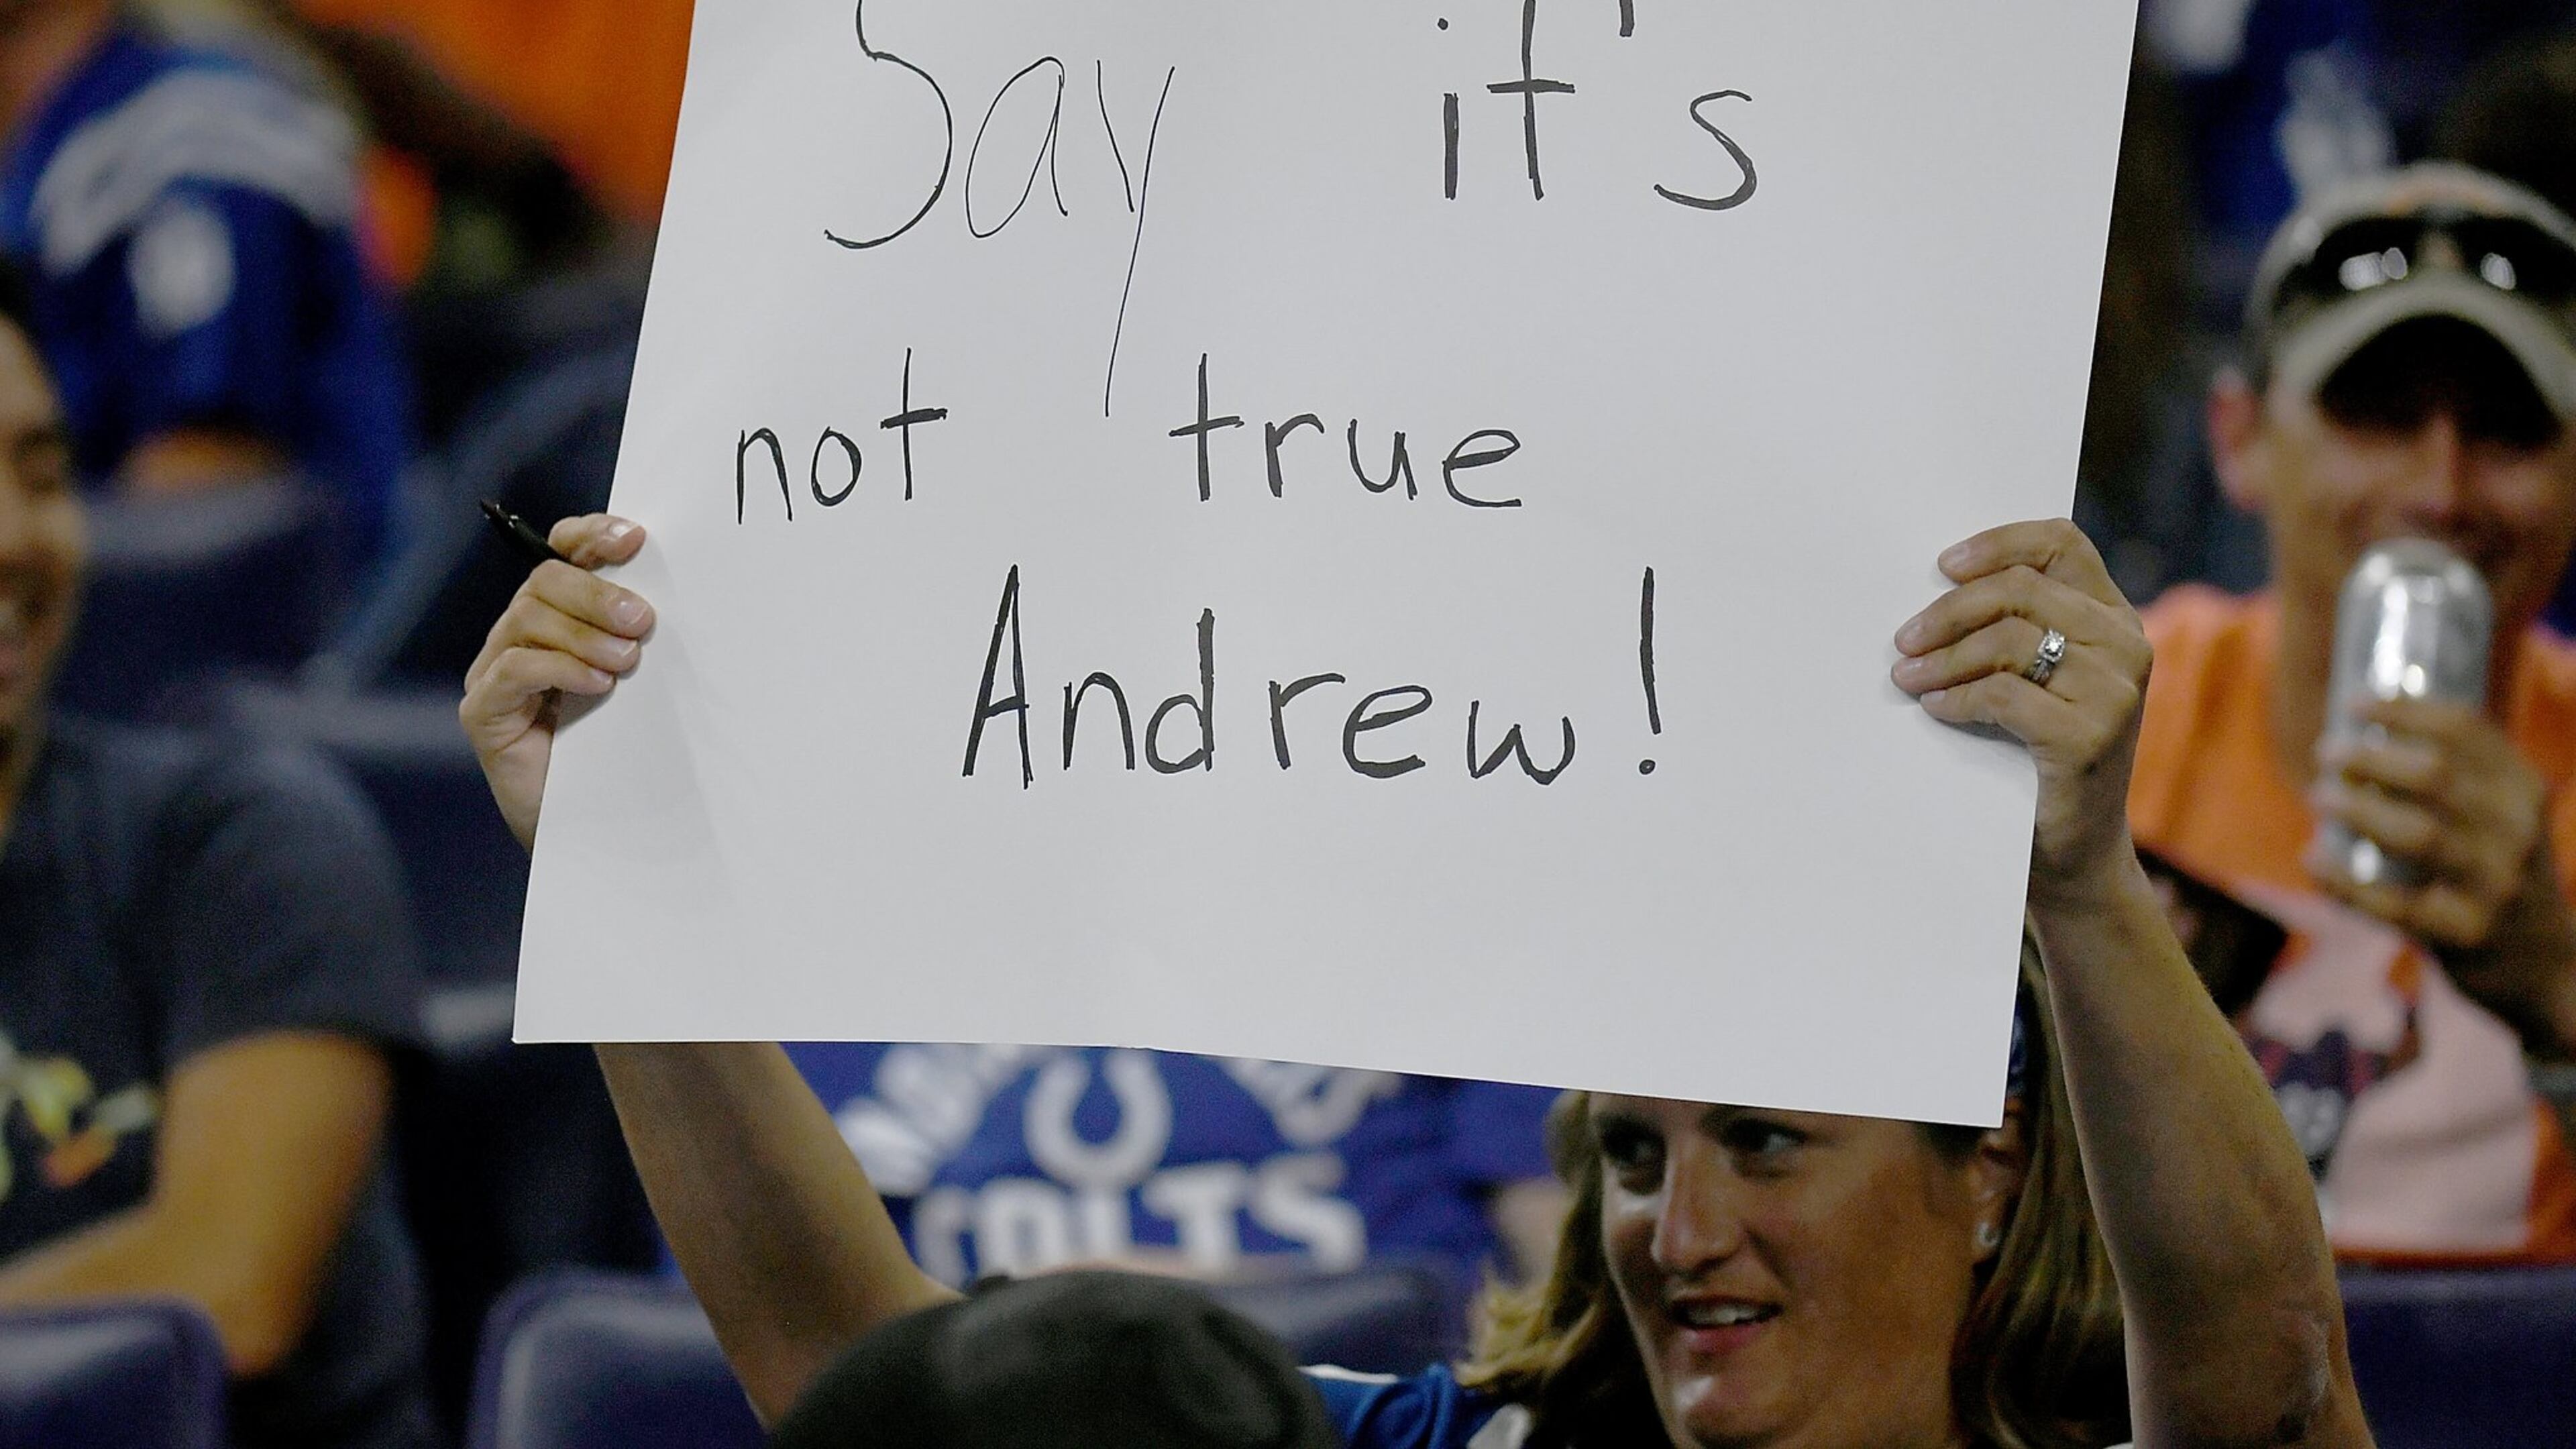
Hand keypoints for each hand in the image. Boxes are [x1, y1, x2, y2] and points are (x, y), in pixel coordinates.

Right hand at [459, 514, 652, 850]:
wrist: (592, 830)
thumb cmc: (619, 752)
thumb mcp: (639, 685)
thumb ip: (638, 638)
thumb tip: (671, 599)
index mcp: (559, 617)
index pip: (562, 553)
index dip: (592, 535)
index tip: (636, 540)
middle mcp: (518, 637)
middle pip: (545, 581)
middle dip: (597, 594)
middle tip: (643, 622)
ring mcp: (494, 674)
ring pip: (529, 619)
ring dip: (585, 635)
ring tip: (626, 663)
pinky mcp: (483, 713)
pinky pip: (514, 670)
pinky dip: (559, 669)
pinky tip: (597, 686)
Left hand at [1891, 520, 2152, 902]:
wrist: (2071, 849)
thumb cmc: (2037, 755)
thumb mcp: (2038, 679)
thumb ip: (2015, 628)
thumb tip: (1933, 584)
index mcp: (2114, 618)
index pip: (2062, 542)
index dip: (1998, 542)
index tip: (1941, 565)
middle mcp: (2126, 646)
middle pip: (2020, 589)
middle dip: (1949, 610)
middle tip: (1903, 639)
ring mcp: (2115, 692)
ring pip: (2008, 639)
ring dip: (1943, 657)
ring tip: (1906, 677)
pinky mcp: (2090, 737)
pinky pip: (2003, 694)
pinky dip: (1956, 698)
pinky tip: (1934, 708)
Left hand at [2308, 697, 2575, 1052]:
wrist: (2547, 967)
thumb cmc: (2496, 877)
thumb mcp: (2498, 819)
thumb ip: (2454, 779)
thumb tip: (2366, 730)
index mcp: (2522, 790)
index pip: (2466, 730)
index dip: (2405, 710)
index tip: (2355, 702)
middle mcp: (2517, 831)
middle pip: (2434, 775)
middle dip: (2370, 757)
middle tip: (2326, 753)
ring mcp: (2495, 884)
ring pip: (2417, 834)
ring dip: (2356, 810)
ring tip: (2318, 796)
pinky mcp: (2465, 933)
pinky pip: (2392, 903)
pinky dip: (2343, 881)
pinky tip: (2312, 861)